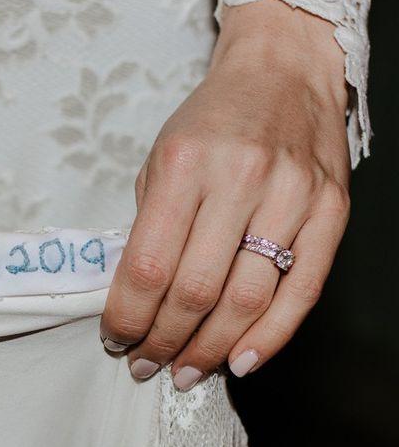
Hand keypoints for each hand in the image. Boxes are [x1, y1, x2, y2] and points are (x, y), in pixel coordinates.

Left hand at [100, 0, 350, 389]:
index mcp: (182, 167)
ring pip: (247, 300)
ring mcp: (291, 197)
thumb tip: (135, 302)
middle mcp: (238, 181)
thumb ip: (148, 228)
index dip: (127, 317)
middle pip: (195, 292)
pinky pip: (301, 291)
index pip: (147, 267)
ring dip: (210, 349)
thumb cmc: (210, 123)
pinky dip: (271, 336)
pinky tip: (241, 361)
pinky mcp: (331, 211)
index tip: (115, 340)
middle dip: (163, 341)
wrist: (282, 74)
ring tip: (185, 372)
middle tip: (145, 365)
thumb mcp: (158, 161)